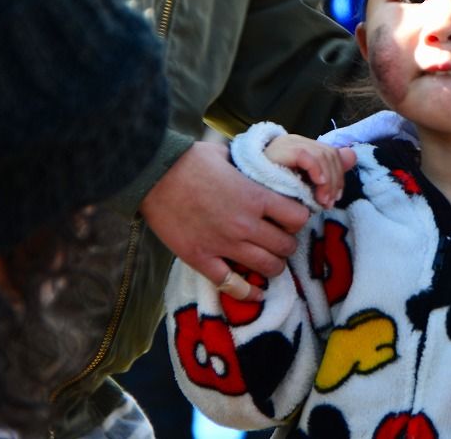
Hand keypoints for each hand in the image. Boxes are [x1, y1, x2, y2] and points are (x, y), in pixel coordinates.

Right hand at [140, 141, 310, 300]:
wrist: (152, 175)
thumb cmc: (189, 160)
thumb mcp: (228, 155)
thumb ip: (247, 166)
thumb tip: (258, 165)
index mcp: (255, 197)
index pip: (298, 217)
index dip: (298, 218)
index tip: (291, 217)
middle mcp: (246, 225)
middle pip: (286, 246)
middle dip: (287, 244)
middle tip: (279, 239)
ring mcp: (224, 245)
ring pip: (268, 267)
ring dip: (273, 265)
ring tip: (269, 260)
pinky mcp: (201, 259)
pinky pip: (233, 285)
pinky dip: (248, 293)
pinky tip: (256, 293)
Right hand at [263, 134, 355, 207]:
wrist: (234, 195)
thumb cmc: (264, 194)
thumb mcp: (299, 185)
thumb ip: (326, 170)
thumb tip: (352, 155)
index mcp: (298, 146)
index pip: (330, 153)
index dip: (338, 176)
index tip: (333, 199)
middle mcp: (292, 141)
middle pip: (329, 153)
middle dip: (334, 181)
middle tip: (328, 204)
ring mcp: (283, 144)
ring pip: (321, 155)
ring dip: (327, 182)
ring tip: (321, 203)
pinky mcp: (275, 152)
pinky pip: (305, 155)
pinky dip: (316, 170)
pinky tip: (317, 187)